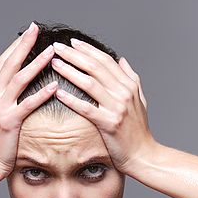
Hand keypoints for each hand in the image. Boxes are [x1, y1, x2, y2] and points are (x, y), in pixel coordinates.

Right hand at [0, 22, 57, 178]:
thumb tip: (4, 95)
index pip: (2, 63)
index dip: (15, 47)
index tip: (28, 34)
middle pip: (9, 64)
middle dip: (24, 45)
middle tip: (37, 29)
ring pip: (19, 80)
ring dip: (36, 63)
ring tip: (52, 52)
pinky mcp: (9, 122)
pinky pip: (27, 104)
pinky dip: (41, 93)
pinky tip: (53, 85)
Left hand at [50, 38, 156, 173]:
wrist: (143, 155)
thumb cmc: (138, 130)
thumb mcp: (140, 100)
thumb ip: (131, 78)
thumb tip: (121, 60)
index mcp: (129, 85)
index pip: (106, 60)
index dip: (88, 49)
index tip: (73, 42)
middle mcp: (124, 93)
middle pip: (95, 67)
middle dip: (74, 55)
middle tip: (57, 46)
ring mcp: (117, 108)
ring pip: (89, 83)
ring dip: (70, 71)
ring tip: (54, 63)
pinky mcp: (109, 123)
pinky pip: (87, 108)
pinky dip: (72, 99)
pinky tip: (58, 92)